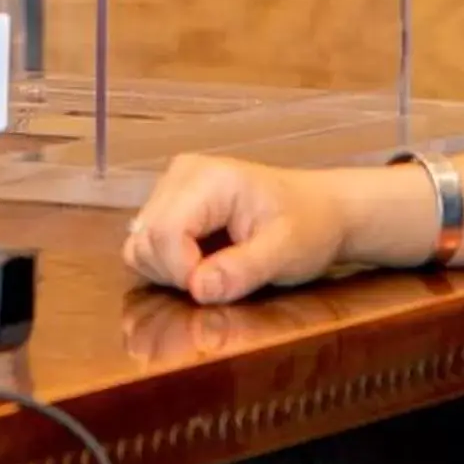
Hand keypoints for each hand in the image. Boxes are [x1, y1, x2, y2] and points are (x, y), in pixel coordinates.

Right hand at [121, 155, 357, 304]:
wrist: (322, 210)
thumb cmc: (310, 226)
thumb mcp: (286, 252)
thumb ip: (243, 270)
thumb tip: (198, 290)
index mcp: (209, 179)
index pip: (165, 232)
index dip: (183, 272)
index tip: (218, 288)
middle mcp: (181, 174)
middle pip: (146, 238)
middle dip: (176, 274)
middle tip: (220, 281)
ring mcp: (171, 186)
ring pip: (140, 243)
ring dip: (170, 271)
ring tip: (215, 271)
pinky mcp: (169, 202)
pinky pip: (147, 243)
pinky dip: (168, 265)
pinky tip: (204, 263)